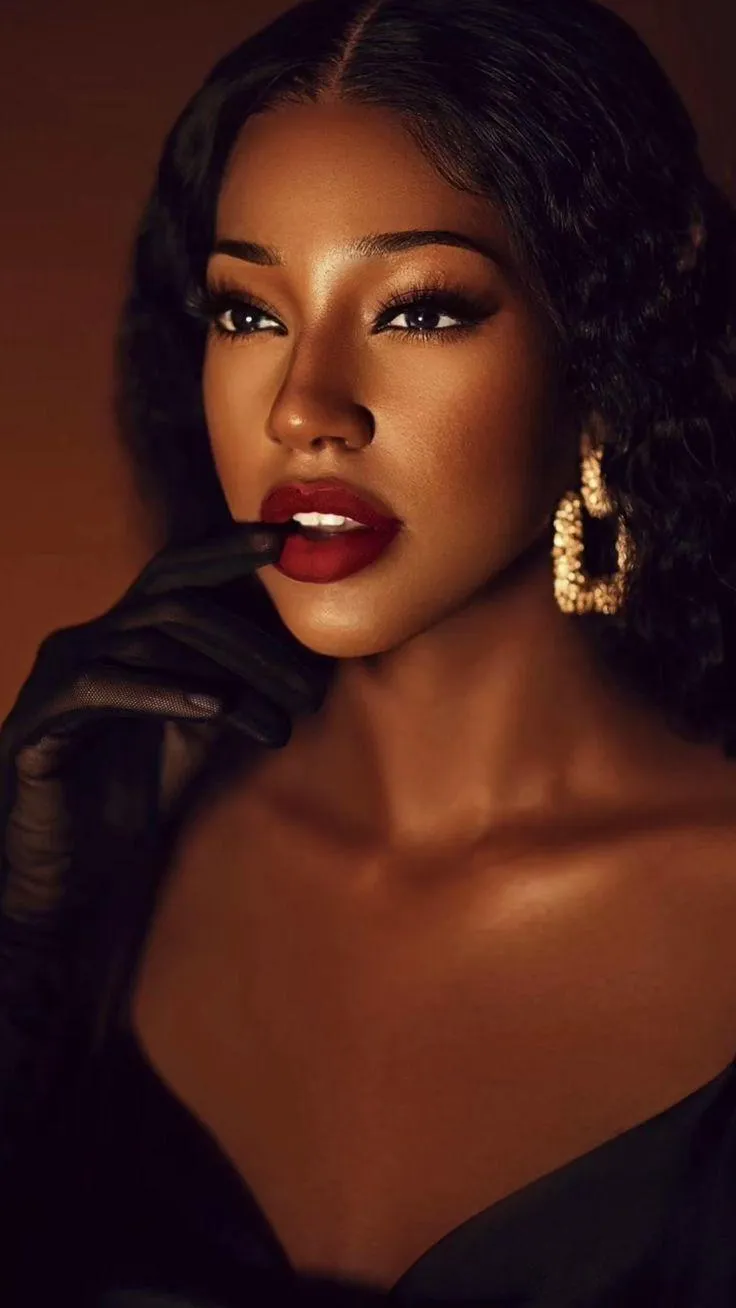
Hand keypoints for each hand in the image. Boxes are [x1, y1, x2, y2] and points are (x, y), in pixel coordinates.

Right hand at [0, 521, 331, 911]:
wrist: (77, 870)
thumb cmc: (140, 791)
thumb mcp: (202, 726)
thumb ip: (238, 681)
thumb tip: (309, 656)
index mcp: (123, 632)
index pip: (175, 571)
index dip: (226, 550)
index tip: (285, 540)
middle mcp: (87, 639)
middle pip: (176, 604)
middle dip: (253, 641)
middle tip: (309, 690)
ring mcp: (57, 674)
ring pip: (149, 641)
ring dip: (230, 677)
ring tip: (280, 723)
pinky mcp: (38, 718)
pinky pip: (102, 685)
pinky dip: (165, 690)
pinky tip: (215, 709)